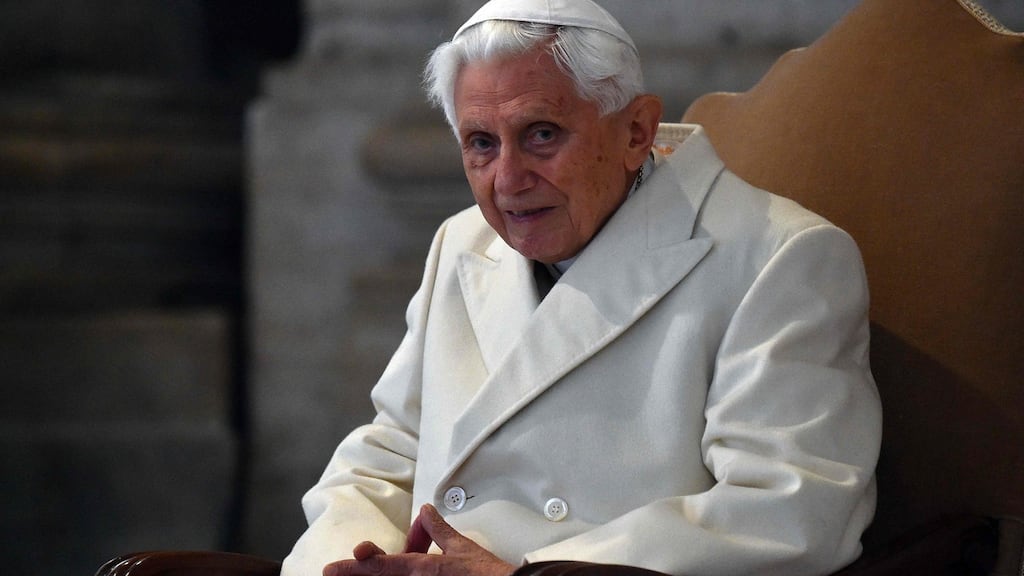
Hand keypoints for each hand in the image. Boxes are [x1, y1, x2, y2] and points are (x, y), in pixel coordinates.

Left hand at [323, 504, 516, 575]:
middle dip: (359, 572)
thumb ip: (439, 530)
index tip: (334, 567)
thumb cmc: (487, 574)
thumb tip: (426, 512)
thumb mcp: (461, 546)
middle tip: (335, 571)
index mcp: (424, 569)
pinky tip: (394, 572)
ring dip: (378, 574)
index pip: (383, 566)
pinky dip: (398, 575)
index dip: (357, 566)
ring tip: (358, 568)